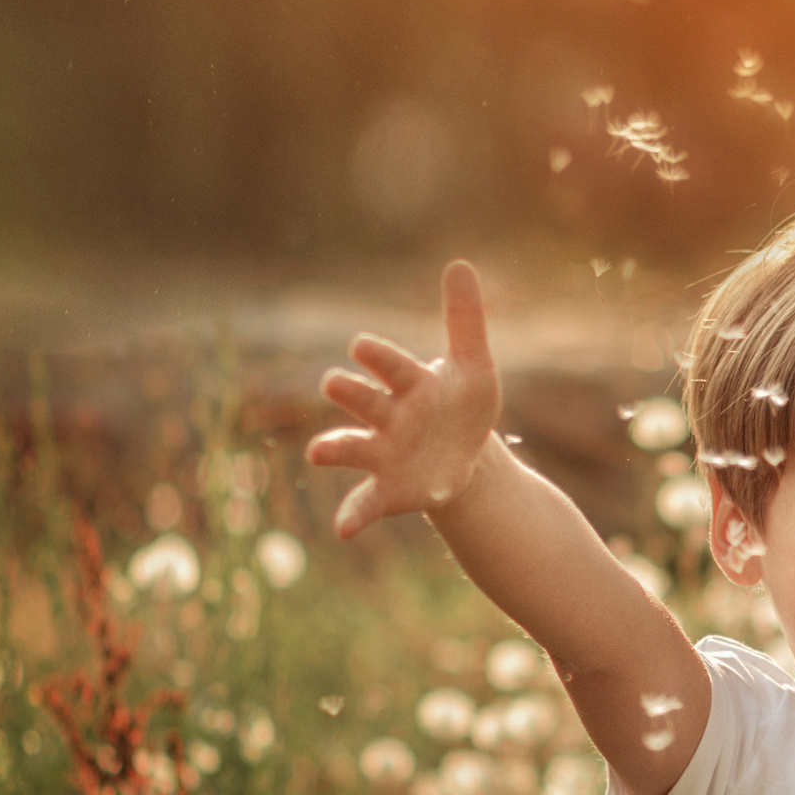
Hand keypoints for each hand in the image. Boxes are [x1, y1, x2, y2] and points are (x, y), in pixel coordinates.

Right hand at [305, 260, 504, 537]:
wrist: (465, 459)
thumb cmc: (463, 408)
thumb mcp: (476, 370)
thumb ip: (466, 322)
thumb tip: (460, 264)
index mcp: (410, 384)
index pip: (391, 365)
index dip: (378, 356)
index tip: (361, 346)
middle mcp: (387, 416)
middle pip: (363, 400)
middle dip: (350, 392)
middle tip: (333, 382)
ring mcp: (382, 453)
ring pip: (349, 447)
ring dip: (333, 448)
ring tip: (318, 453)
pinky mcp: (386, 489)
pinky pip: (363, 503)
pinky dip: (352, 515)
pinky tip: (342, 530)